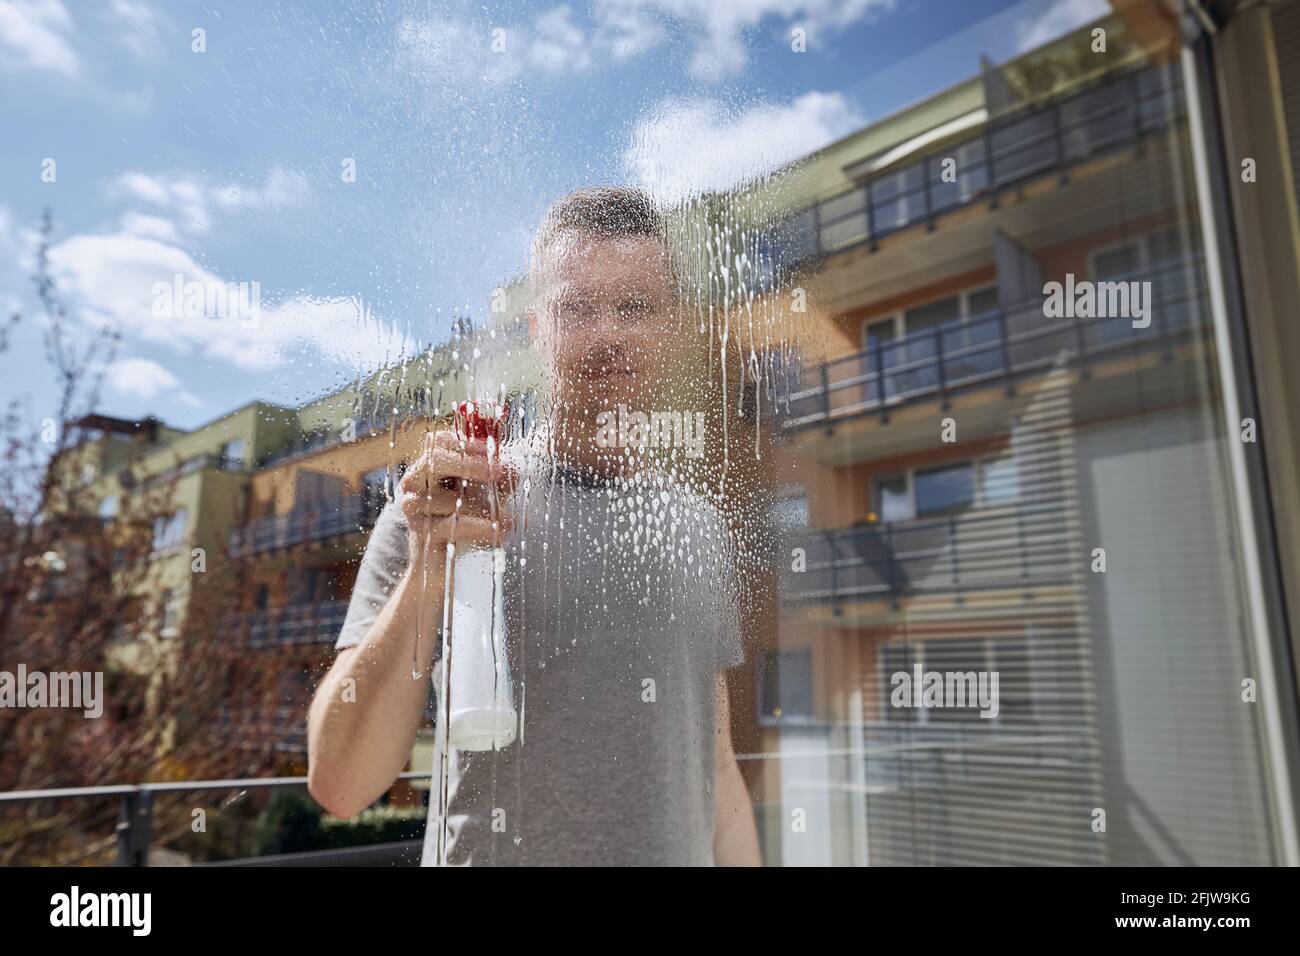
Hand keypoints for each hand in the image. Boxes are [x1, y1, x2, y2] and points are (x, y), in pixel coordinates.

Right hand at [398, 429, 512, 569]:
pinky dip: (481, 528)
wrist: (440, 568)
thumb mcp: (483, 496)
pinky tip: (501, 533)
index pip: (439, 441)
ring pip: (450, 498)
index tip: (494, 451)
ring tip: (509, 518)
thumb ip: (498, 481)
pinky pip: (453, 526)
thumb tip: (514, 471)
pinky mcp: (421, 534)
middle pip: (434, 459)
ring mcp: (414, 508)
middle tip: (498, 472)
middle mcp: (415, 483)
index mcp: (428, 467)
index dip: (467, 443)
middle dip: (470, 464)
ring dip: (485, 507)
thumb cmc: (461, 523)